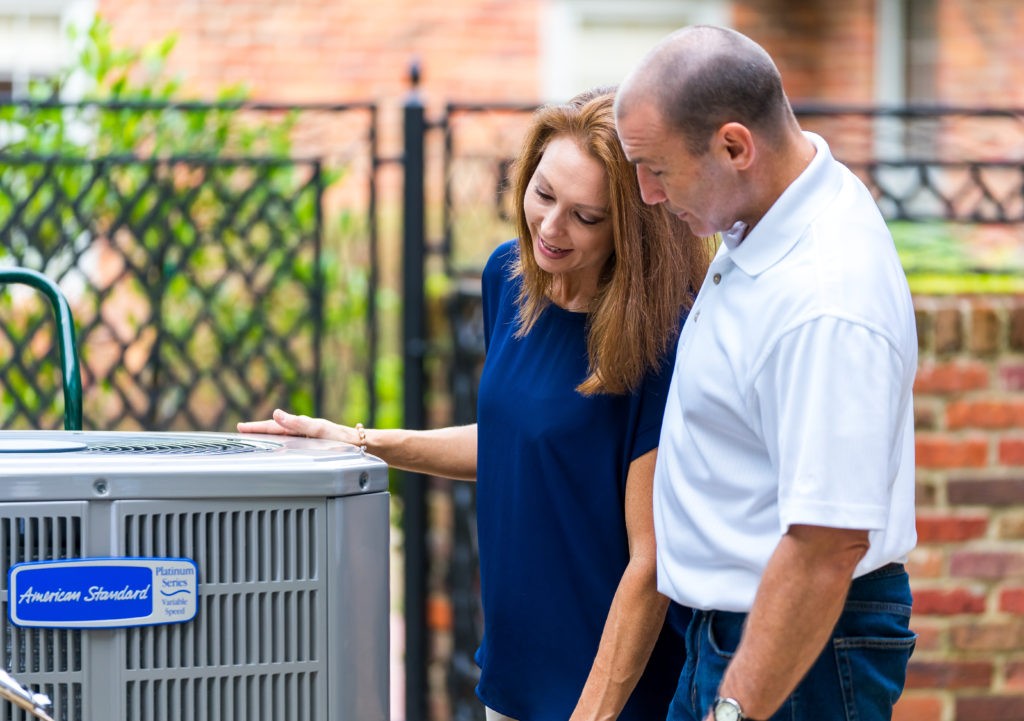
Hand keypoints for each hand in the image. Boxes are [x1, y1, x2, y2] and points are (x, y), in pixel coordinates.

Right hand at [237, 408, 354, 443]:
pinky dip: (280, 442)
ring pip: (283, 435)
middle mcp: (305, 431)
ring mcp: (309, 438)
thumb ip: (299, 423)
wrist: (364, 446)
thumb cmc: (345, 440)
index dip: (257, 428)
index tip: (240, 427)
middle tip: (241, 430)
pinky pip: (292, 442)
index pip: (274, 426)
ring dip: (268, 435)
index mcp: (303, 426)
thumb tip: (276, 414)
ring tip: (254, 437)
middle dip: (258, 430)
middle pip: (276, 430)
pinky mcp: (315, 444)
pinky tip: (279, 446)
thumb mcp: (320, 431)